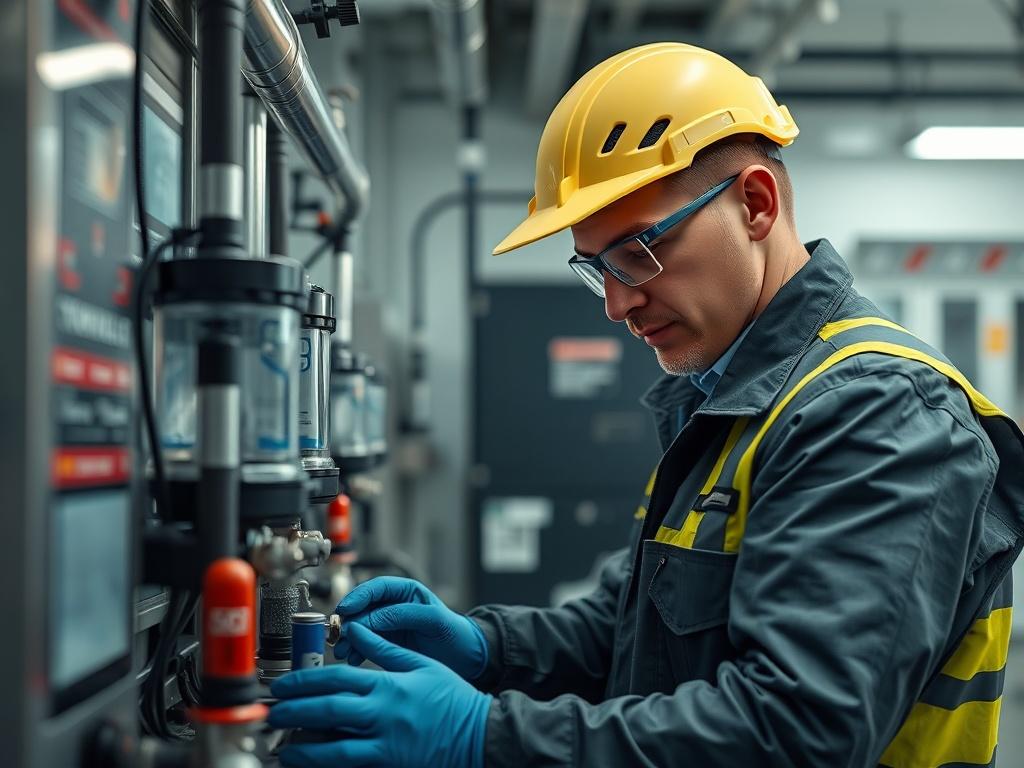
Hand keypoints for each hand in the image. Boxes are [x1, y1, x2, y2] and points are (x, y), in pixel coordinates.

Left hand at [269, 622, 491, 767]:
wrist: (481, 734)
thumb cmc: (454, 700)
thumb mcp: (421, 665)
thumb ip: (385, 650)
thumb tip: (358, 631)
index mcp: (388, 684)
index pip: (336, 679)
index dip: (304, 681)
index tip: (284, 685)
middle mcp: (383, 712)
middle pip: (327, 709)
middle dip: (293, 710)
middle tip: (272, 712)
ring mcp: (385, 741)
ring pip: (332, 744)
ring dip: (302, 744)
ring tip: (282, 743)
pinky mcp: (389, 762)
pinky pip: (349, 762)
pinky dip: (325, 761)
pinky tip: (309, 761)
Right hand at [335, 577, 487, 679]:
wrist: (466, 659)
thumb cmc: (455, 634)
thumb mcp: (433, 621)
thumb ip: (403, 616)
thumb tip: (370, 618)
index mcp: (406, 592)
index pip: (376, 588)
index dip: (358, 597)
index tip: (345, 610)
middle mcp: (394, 606)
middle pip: (363, 608)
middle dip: (348, 622)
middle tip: (338, 636)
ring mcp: (388, 625)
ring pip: (360, 627)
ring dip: (348, 638)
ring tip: (342, 652)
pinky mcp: (386, 644)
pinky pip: (365, 643)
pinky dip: (356, 650)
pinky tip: (352, 659)